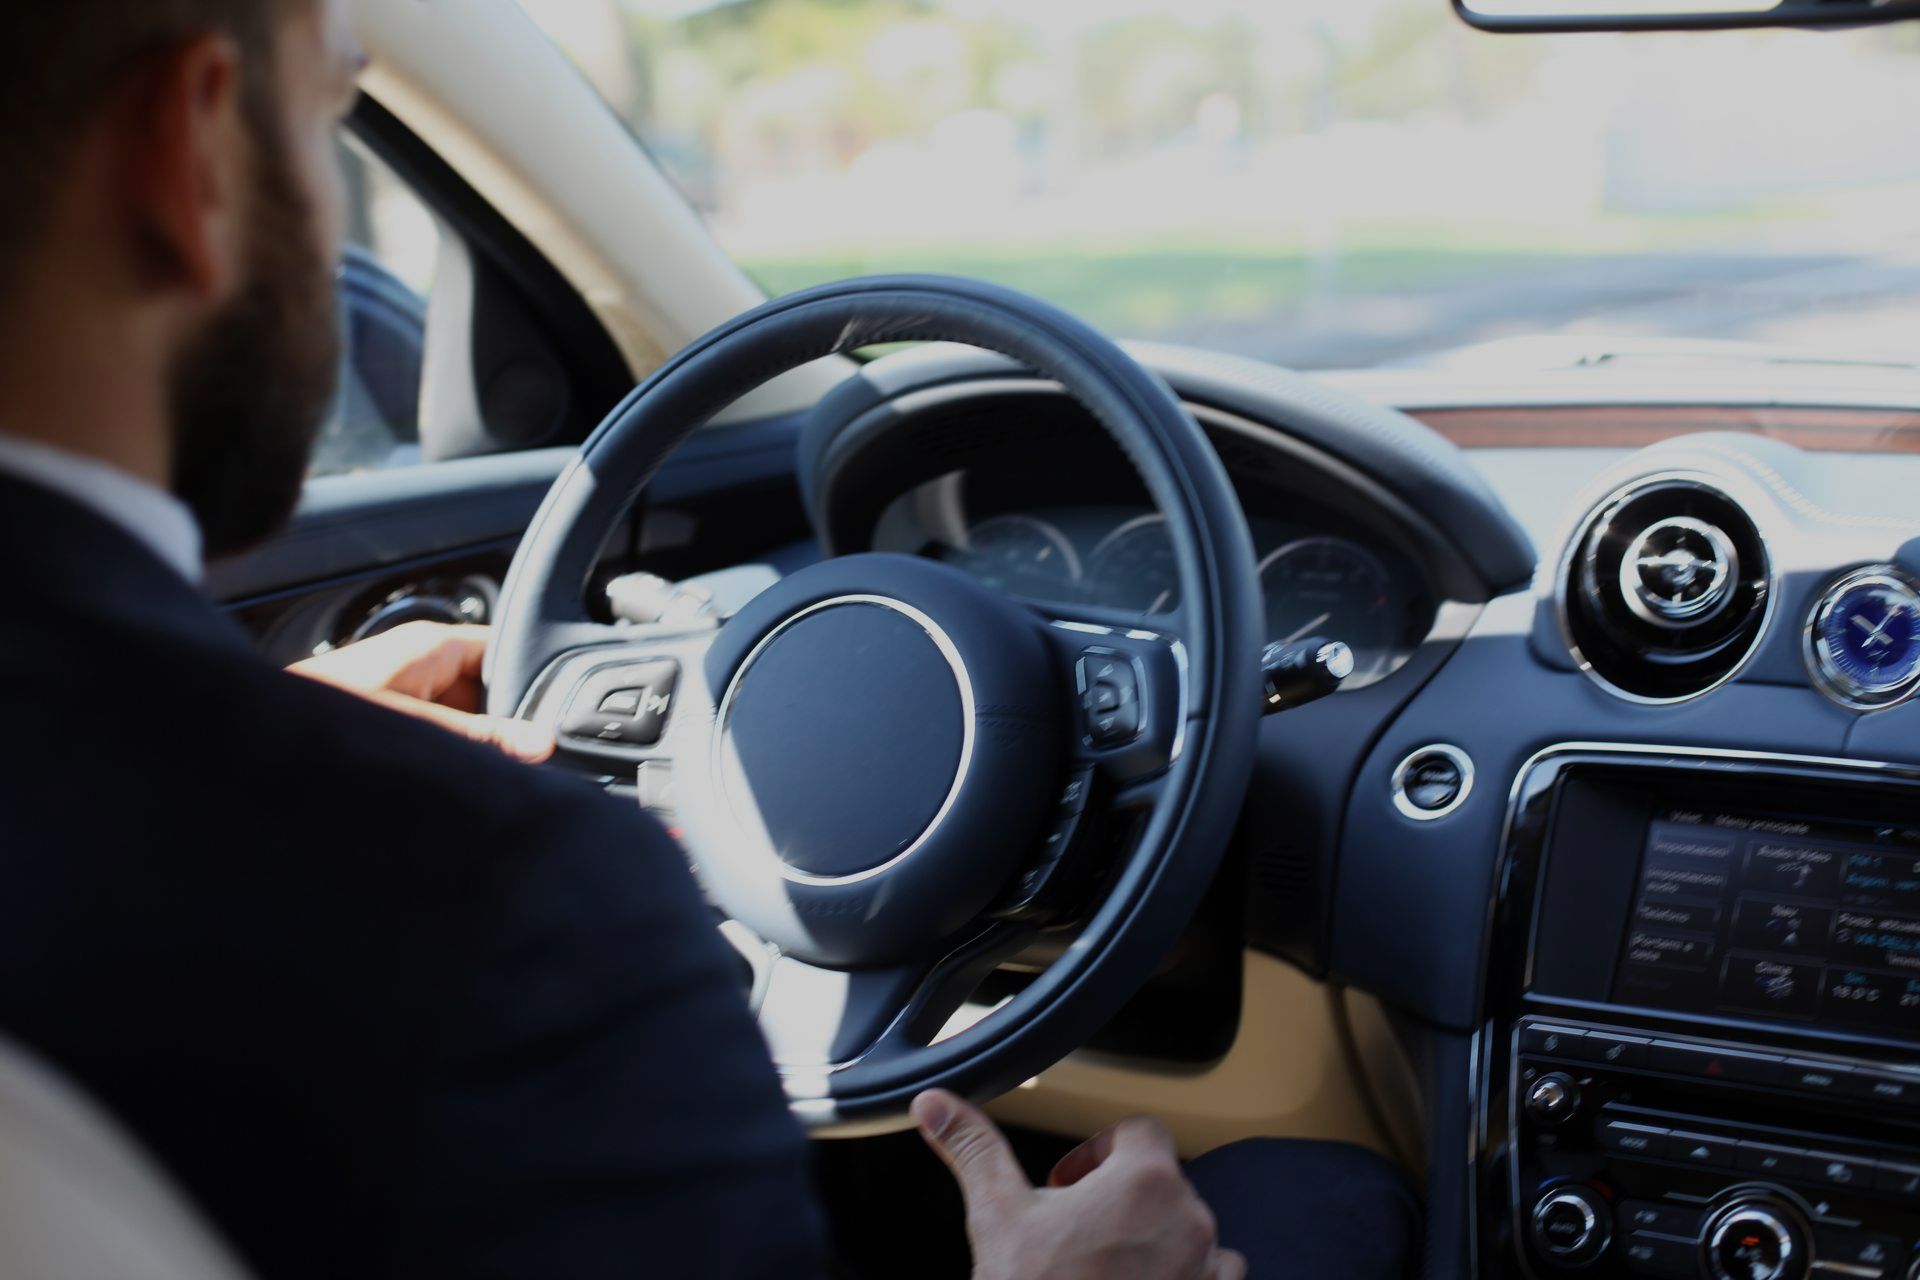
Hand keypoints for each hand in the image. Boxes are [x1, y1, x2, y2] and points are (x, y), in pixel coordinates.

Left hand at [289, 622, 554, 763]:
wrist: (250, 747)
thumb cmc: (320, 717)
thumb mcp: (416, 729)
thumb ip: (480, 738)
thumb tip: (539, 744)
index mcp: (429, 646)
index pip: (506, 650)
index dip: (534, 683)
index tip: (557, 720)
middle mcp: (419, 664)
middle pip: (488, 691)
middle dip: (504, 725)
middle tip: (525, 762)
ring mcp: (404, 693)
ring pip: (463, 718)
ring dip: (474, 746)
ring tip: (484, 774)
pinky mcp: (388, 721)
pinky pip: (436, 736)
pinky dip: (448, 757)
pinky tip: (452, 781)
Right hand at [913, 1090, 1245, 1279]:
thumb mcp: (997, 1215)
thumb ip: (974, 1148)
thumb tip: (937, 1105)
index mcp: (1145, 1182)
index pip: (1140, 1131)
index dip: (1098, 1150)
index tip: (1069, 1183)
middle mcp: (1189, 1222)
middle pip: (1162, 1180)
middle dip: (1118, 1198)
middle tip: (1075, 1229)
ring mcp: (1205, 1268)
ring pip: (1188, 1230)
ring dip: (1153, 1237)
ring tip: (1104, 1263)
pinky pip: (1212, 1275)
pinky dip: (1181, 1276)